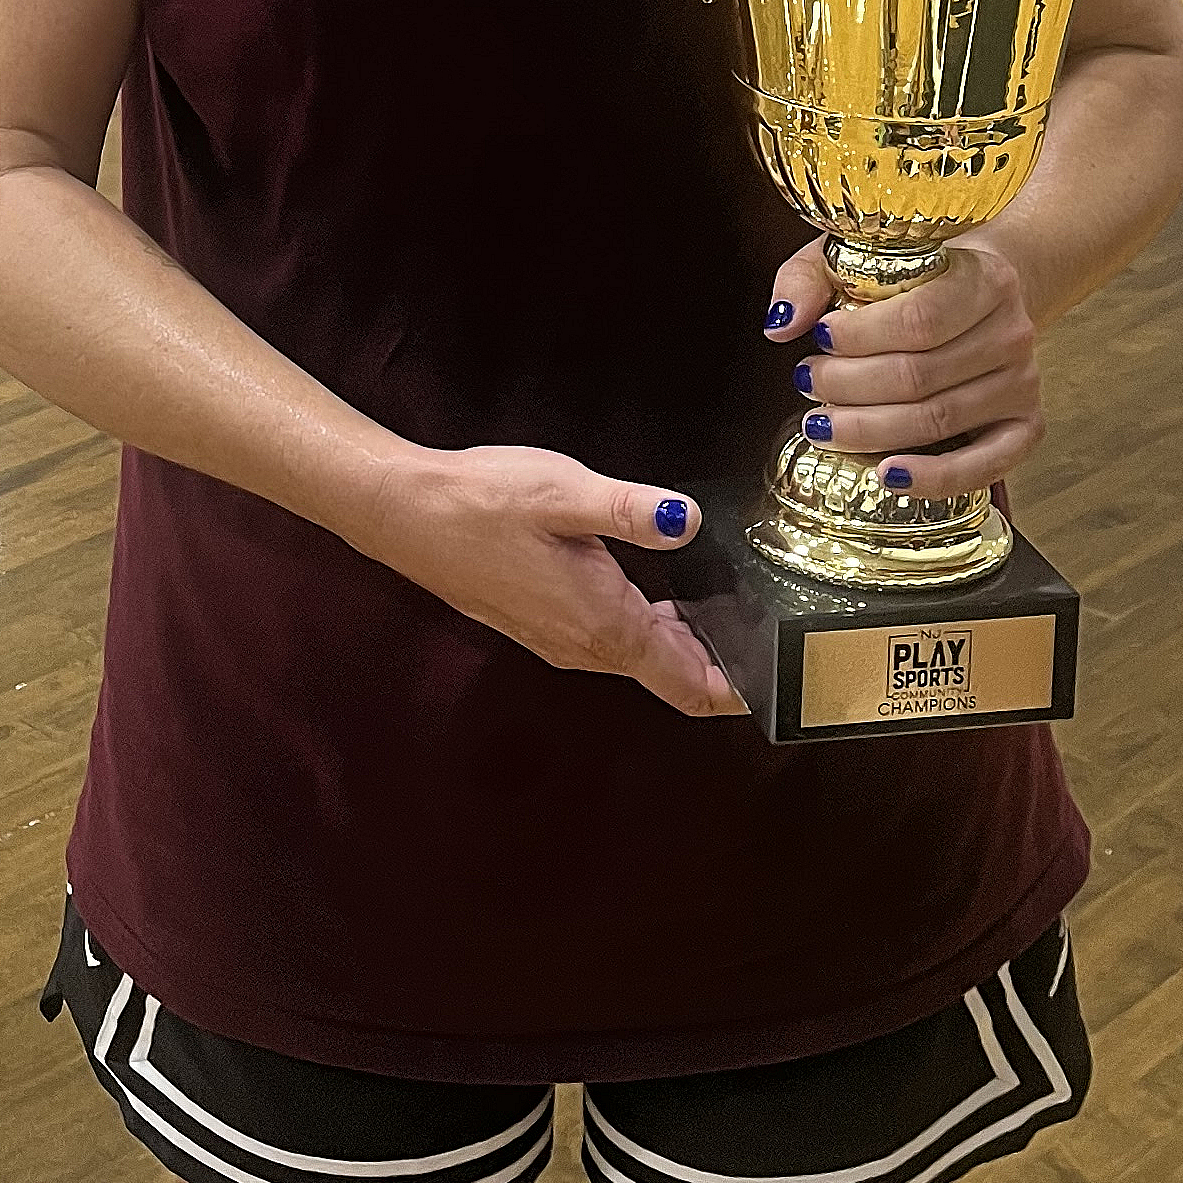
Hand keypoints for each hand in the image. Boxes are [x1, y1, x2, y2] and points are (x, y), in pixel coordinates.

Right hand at [348, 447, 743, 720]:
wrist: (403, 513)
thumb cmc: (482, 502)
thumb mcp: (565, 494)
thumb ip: (633, 510)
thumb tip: (690, 521)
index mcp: (604, 625)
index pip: (688, 685)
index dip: (738, 688)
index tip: (780, 676)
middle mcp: (585, 647)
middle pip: (669, 675)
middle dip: (720, 661)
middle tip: (768, 629)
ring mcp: (559, 639)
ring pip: (638, 656)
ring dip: (681, 643)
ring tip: (725, 610)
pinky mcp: (540, 621)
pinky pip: (608, 640)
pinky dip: (646, 627)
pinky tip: (656, 591)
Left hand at [761, 236, 1045, 498]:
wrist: (988, 288)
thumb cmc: (922, 274)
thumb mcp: (861, 253)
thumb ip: (811, 280)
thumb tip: (782, 326)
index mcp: (984, 278)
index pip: (918, 319)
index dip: (860, 337)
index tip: (819, 337)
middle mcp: (1012, 331)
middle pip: (920, 376)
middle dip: (849, 386)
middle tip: (809, 383)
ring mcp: (1023, 382)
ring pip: (937, 419)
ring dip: (870, 429)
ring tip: (824, 424)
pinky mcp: (1025, 425)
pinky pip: (985, 465)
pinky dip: (935, 477)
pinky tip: (889, 475)